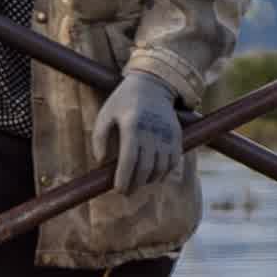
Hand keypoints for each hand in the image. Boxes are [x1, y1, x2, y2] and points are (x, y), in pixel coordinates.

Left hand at [92, 70, 182, 192]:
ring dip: (149, 180)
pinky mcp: (177, 135)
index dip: (124, 178)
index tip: (118, 190)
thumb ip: (99, 139)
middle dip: (135, 184)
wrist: (152, 84)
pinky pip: (173, 161)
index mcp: (132, 124)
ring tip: (138, 183)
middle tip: (126, 192)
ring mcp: (167, 133)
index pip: (129, 159)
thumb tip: (101, 163)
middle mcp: (152, 130)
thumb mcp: (105, 114)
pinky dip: (164, 173)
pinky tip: (153, 175)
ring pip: (161, 168)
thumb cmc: (123, 101)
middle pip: (146, 167)